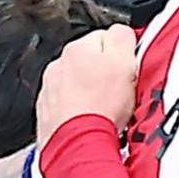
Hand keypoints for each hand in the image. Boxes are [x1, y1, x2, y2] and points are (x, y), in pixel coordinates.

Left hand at [36, 25, 139, 141]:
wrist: (77, 146)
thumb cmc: (101, 110)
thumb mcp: (126, 64)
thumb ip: (123, 38)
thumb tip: (122, 31)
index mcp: (78, 48)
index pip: (107, 37)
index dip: (124, 54)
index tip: (130, 70)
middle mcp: (58, 65)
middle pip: (90, 62)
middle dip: (105, 74)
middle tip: (120, 94)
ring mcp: (50, 90)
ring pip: (77, 85)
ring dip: (90, 94)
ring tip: (106, 112)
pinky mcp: (47, 115)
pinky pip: (67, 107)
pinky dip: (78, 112)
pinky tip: (90, 122)